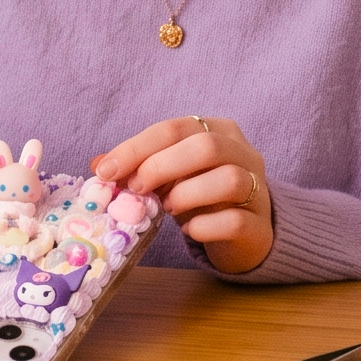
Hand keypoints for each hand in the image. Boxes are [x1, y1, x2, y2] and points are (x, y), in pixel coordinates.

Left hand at [90, 115, 273, 273]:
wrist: (244, 233)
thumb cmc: (201, 196)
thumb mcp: (169, 176)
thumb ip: (139, 167)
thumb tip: (99, 165)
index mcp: (219, 130)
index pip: (175, 128)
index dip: (137, 148)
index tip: (107, 171)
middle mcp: (244, 153)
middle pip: (206, 146)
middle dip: (161, 166)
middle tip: (138, 189)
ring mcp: (258, 189)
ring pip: (228, 179)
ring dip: (186, 195)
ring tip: (168, 208)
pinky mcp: (260, 225)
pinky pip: (235, 221)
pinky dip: (204, 226)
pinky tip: (189, 230)